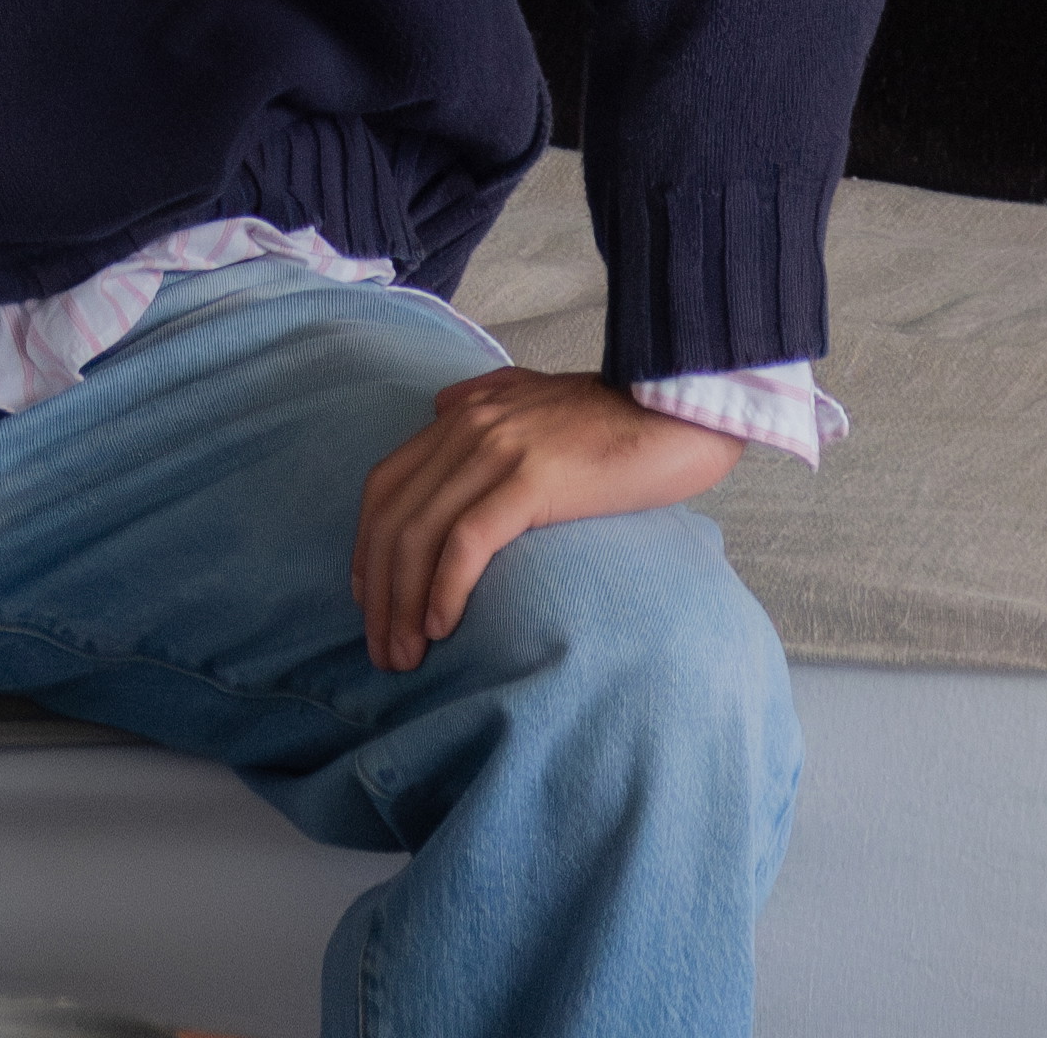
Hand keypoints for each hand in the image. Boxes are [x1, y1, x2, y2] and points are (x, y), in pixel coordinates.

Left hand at [352, 368, 743, 674]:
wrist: (680, 401)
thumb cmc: (619, 415)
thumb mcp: (537, 393)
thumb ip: (486, 398)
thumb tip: (442, 408)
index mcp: (463, 413)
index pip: (385, 485)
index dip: (366, 545)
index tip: (367, 599)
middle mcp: (467, 426)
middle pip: (393, 517)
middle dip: (377, 589)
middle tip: (381, 648)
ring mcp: (497, 450)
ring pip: (421, 533)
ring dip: (402, 602)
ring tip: (404, 654)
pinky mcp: (532, 479)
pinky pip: (468, 539)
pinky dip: (444, 586)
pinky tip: (440, 624)